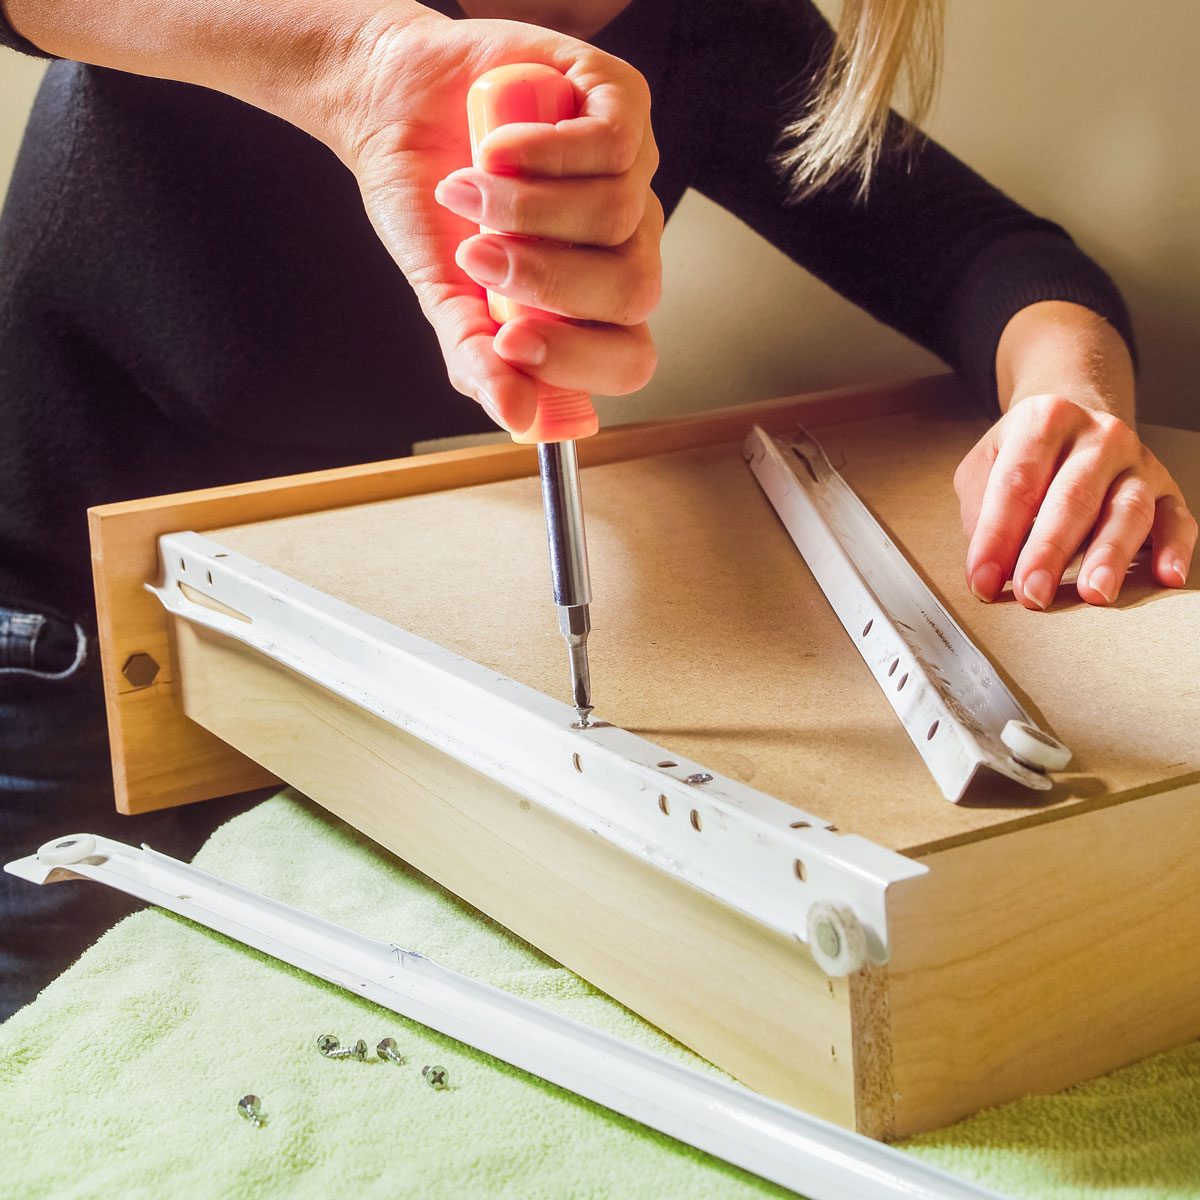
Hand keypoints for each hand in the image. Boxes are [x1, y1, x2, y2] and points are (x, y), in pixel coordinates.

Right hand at [331, 8, 661, 432]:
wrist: (397, 110)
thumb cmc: (431, 207)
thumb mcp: (443, 295)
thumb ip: (477, 357)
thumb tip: (516, 416)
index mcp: (593, 304)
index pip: (631, 358)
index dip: (580, 360)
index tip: (510, 341)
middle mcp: (624, 243)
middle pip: (635, 290)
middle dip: (549, 281)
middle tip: (478, 255)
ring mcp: (631, 172)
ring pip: (618, 215)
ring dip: (525, 208)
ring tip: (468, 187)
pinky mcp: (621, 102)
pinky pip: (613, 145)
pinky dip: (545, 151)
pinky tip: (500, 146)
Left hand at [955, 393, 1196, 608]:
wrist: (1075, 420)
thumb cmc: (1027, 452)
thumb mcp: (985, 463)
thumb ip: (979, 507)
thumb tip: (987, 561)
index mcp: (1045, 420)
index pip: (1018, 484)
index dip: (997, 537)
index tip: (983, 580)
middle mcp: (1098, 436)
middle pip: (1073, 498)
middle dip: (1050, 551)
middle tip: (1032, 593)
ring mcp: (1137, 461)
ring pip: (1128, 510)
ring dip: (1110, 554)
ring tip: (1094, 591)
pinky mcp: (1166, 487)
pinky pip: (1176, 518)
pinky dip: (1173, 548)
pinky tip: (1164, 575)